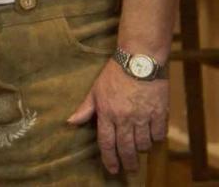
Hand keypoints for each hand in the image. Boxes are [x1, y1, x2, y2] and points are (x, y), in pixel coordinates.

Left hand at [66, 59, 167, 174]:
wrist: (139, 60)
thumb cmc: (114, 73)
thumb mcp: (95, 89)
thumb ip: (85, 108)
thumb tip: (70, 122)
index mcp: (107, 113)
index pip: (107, 143)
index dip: (109, 159)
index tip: (112, 169)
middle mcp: (125, 118)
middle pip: (126, 148)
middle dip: (128, 162)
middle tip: (129, 169)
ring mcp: (143, 116)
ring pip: (144, 144)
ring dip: (141, 150)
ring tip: (139, 151)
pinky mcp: (160, 113)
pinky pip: (159, 134)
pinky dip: (155, 139)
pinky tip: (152, 137)